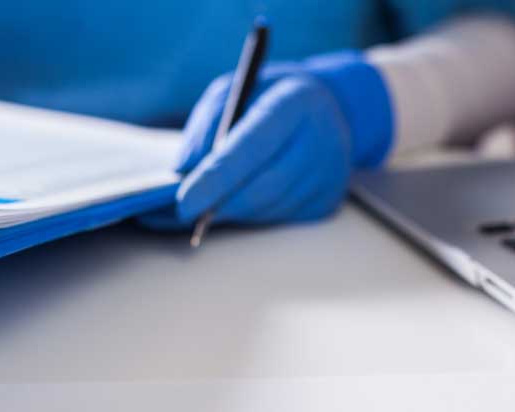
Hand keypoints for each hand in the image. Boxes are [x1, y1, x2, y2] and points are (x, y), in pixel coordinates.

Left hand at [140, 51, 393, 229]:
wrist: (332, 107)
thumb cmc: (270, 96)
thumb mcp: (234, 90)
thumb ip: (207, 125)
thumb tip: (184, 171)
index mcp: (294, 103)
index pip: (251, 148)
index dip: (215, 179)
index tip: (182, 203)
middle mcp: (320, 140)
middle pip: (262, 188)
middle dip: (217, 205)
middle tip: (182, 213)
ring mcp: (329, 175)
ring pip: (267, 209)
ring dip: (232, 210)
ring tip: (209, 200)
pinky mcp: (328, 200)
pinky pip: (279, 218)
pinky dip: (252, 212)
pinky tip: (242, 196)